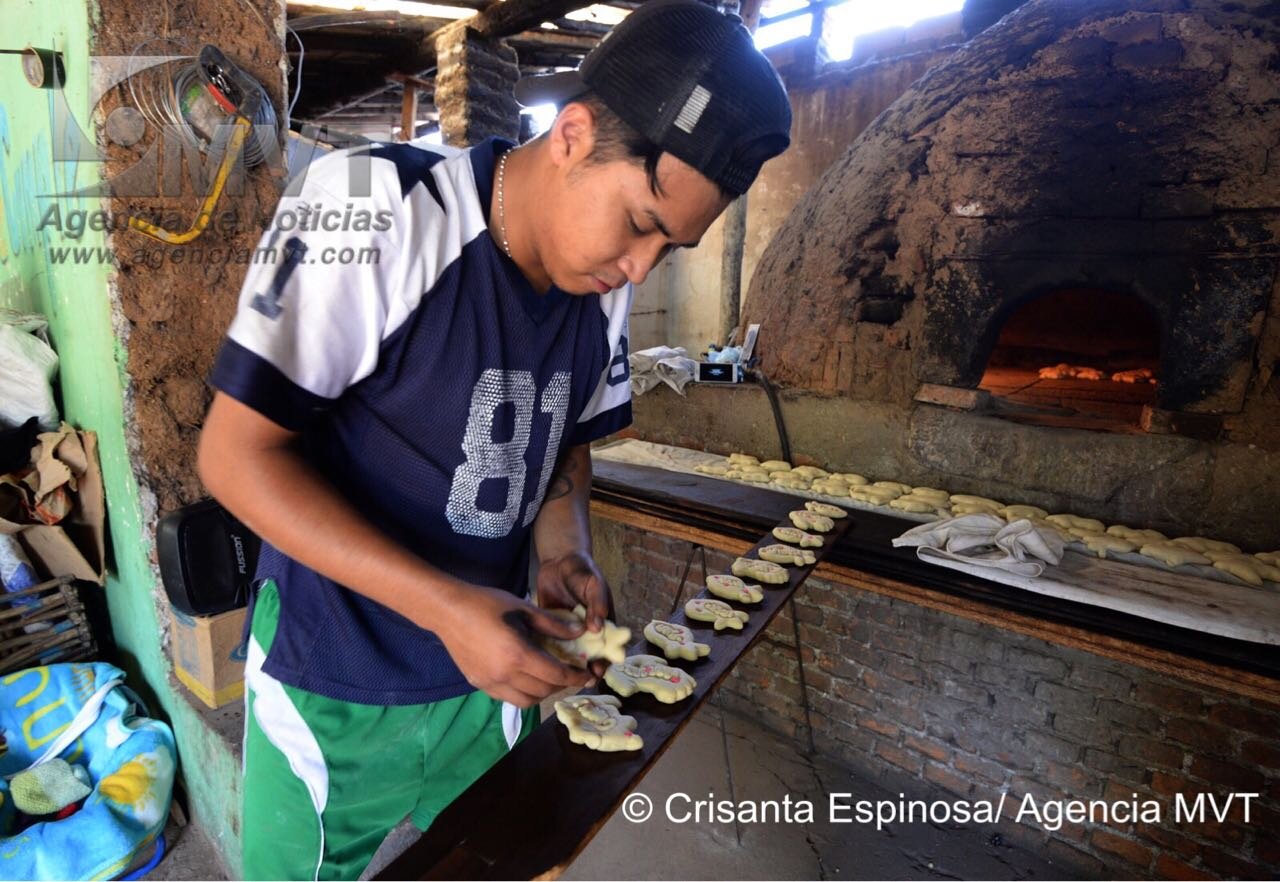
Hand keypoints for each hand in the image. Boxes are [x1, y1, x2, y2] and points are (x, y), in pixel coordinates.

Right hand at [433, 582, 593, 707]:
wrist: (448, 610)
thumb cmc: (487, 604)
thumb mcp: (524, 609)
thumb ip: (553, 625)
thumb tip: (579, 633)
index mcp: (518, 654)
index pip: (556, 675)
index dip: (575, 677)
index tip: (587, 675)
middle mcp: (505, 675)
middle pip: (544, 691)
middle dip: (561, 684)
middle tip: (569, 672)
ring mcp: (490, 683)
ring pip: (527, 701)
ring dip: (543, 693)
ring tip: (549, 677)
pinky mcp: (479, 685)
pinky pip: (508, 697)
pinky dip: (523, 692)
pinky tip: (526, 677)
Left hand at [536, 551, 615, 676]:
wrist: (558, 561)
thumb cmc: (582, 571)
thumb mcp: (594, 584)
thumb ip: (598, 602)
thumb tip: (599, 628)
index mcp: (603, 623)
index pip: (608, 648)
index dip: (605, 662)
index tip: (597, 672)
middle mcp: (587, 632)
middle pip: (589, 657)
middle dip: (585, 670)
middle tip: (578, 680)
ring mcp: (568, 633)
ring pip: (569, 655)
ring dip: (567, 667)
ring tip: (560, 677)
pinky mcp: (551, 630)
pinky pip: (551, 646)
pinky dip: (548, 655)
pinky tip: (542, 663)